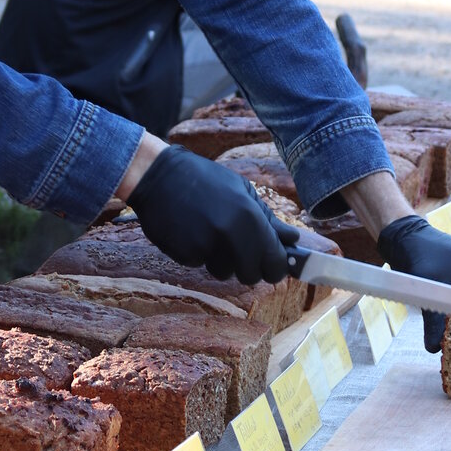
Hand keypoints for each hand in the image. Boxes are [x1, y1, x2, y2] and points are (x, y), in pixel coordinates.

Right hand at [129, 146, 297, 285]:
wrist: (157, 175)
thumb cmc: (204, 179)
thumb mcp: (242, 191)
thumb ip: (268, 220)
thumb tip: (293, 240)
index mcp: (249, 216)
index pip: (275, 263)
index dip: (276, 268)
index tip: (272, 265)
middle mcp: (230, 234)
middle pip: (250, 275)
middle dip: (248, 267)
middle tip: (239, 250)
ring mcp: (206, 246)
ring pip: (224, 272)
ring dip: (221, 260)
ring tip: (209, 232)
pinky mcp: (184, 254)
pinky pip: (201, 265)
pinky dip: (198, 254)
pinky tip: (191, 231)